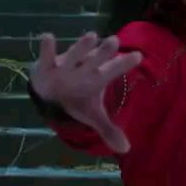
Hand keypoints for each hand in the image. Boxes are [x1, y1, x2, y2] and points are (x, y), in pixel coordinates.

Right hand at [30, 32, 142, 153]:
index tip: (139, 56)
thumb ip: (108, 130)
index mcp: (97, 79)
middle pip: (96, 60)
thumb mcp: (92, 115)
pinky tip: (47, 37)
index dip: (125, 64)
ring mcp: (66, 66)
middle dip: (104, 52)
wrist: (49, 93)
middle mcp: (84, 69)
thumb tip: (126, 149)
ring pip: (75, 55)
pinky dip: (47, 48)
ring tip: (91, 36)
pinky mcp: (47, 66)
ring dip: (82, 47)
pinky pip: (47, 56)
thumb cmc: (76, 99)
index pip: (114, 70)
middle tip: (115, 41)